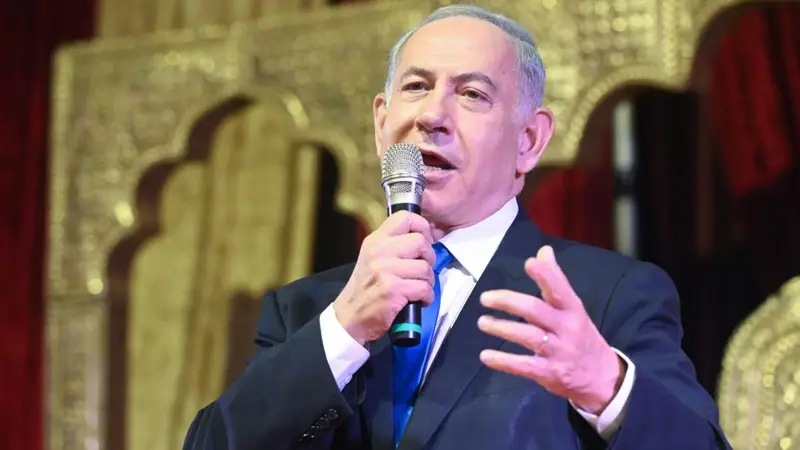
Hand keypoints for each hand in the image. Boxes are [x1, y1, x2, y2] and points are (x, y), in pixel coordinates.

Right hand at [333, 211, 435, 345]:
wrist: (350, 317)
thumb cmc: (366, 289)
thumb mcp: (372, 259)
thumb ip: (392, 245)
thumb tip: (422, 237)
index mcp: (375, 241)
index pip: (404, 218)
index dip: (422, 227)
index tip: (424, 242)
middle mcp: (379, 252)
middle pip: (420, 242)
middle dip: (428, 258)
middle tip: (422, 270)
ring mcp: (385, 271)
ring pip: (425, 267)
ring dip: (428, 281)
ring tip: (419, 288)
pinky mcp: (393, 290)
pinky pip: (424, 288)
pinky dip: (426, 296)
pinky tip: (418, 300)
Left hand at [477, 245, 623, 414]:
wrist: (603, 378)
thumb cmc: (581, 337)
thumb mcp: (574, 308)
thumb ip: (555, 282)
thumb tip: (542, 251)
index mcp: (573, 310)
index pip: (560, 289)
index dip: (546, 275)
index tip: (529, 263)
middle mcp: (567, 328)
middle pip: (536, 310)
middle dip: (509, 302)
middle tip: (485, 298)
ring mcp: (559, 352)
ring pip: (528, 336)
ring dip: (502, 328)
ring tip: (482, 322)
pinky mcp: (550, 373)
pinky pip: (524, 366)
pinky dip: (503, 361)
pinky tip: (486, 355)